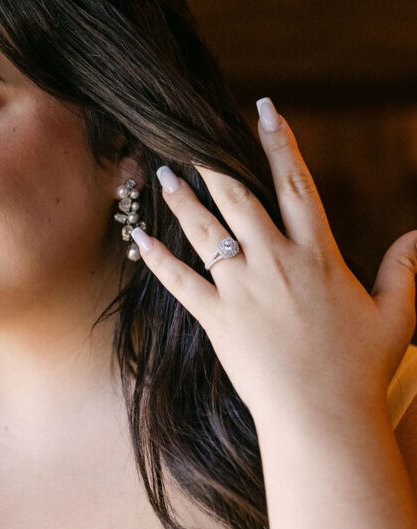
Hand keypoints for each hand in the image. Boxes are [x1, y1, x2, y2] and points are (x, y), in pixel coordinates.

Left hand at [131, 100, 416, 429]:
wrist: (323, 418)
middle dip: (215, 161)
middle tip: (192, 136)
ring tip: (163, 171)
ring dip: (182, 198)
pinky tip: (138, 236)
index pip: (297, 184)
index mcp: (317, 254)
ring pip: (205, 230)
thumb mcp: (395, 316)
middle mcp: (276, 261)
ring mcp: (243, 289)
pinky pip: (179, 281)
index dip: (281, 144)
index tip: (266, 111)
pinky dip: (157, 258)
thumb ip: (403, 270)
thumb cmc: (361, 370)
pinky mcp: (217, 318)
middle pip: (240, 197)